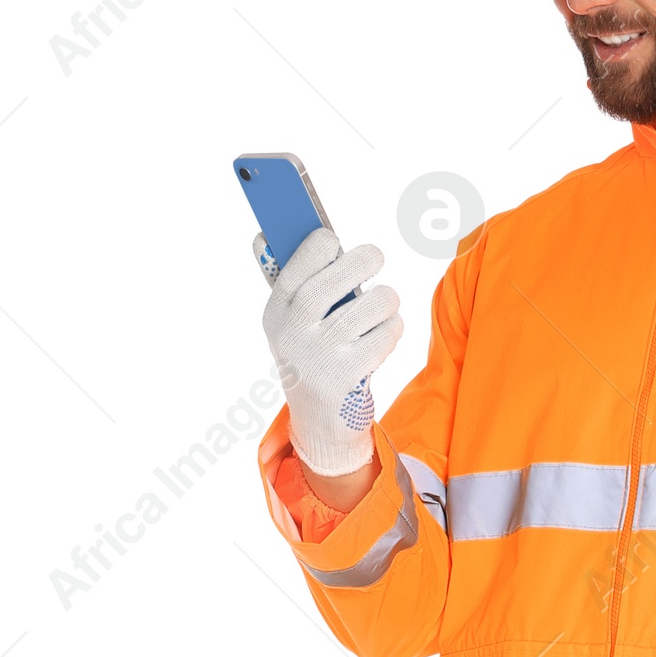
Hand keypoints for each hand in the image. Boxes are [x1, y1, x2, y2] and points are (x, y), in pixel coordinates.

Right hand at [259, 223, 401, 477]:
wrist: (319, 421)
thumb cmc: (310, 357)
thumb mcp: (289, 322)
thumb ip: (288, 280)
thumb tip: (262, 235)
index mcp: (277, 310)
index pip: (300, 261)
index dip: (321, 245)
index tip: (334, 241)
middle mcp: (295, 330)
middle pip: (340, 275)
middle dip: (365, 259)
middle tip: (375, 258)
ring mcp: (322, 354)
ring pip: (374, 303)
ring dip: (387, 299)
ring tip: (383, 306)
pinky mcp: (349, 374)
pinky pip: (387, 333)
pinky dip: (392, 329)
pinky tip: (382, 335)